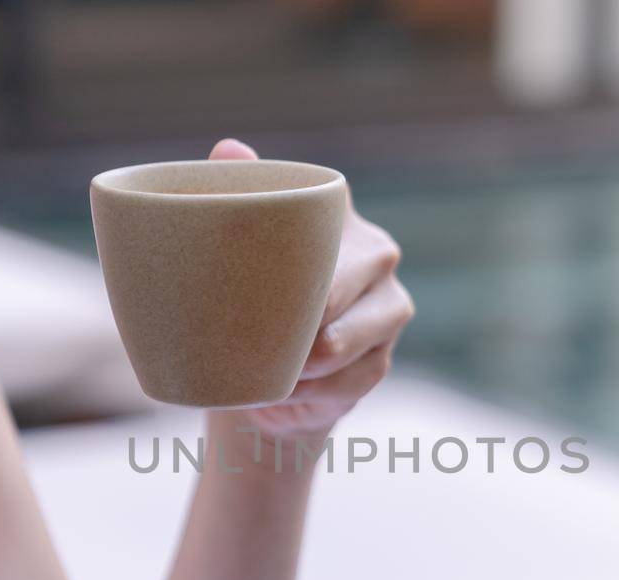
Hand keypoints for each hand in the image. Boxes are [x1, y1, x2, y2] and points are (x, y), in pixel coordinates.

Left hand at [205, 138, 413, 441]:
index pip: (322, 229)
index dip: (282, 264)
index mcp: (339, 216)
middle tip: (250, 336)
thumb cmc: (241, 298)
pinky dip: (308, 393)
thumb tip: (228, 147)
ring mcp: (389, 308)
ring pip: (343, 343)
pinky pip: (347, 382)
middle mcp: (377, 254)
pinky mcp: (382, 361)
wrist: (258, 375)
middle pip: (339, 289)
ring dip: (298, 363)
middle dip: (292, 321)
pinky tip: (284, 389)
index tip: (246, 284)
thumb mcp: (230, 251)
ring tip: (265, 366)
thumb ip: (233, 196)